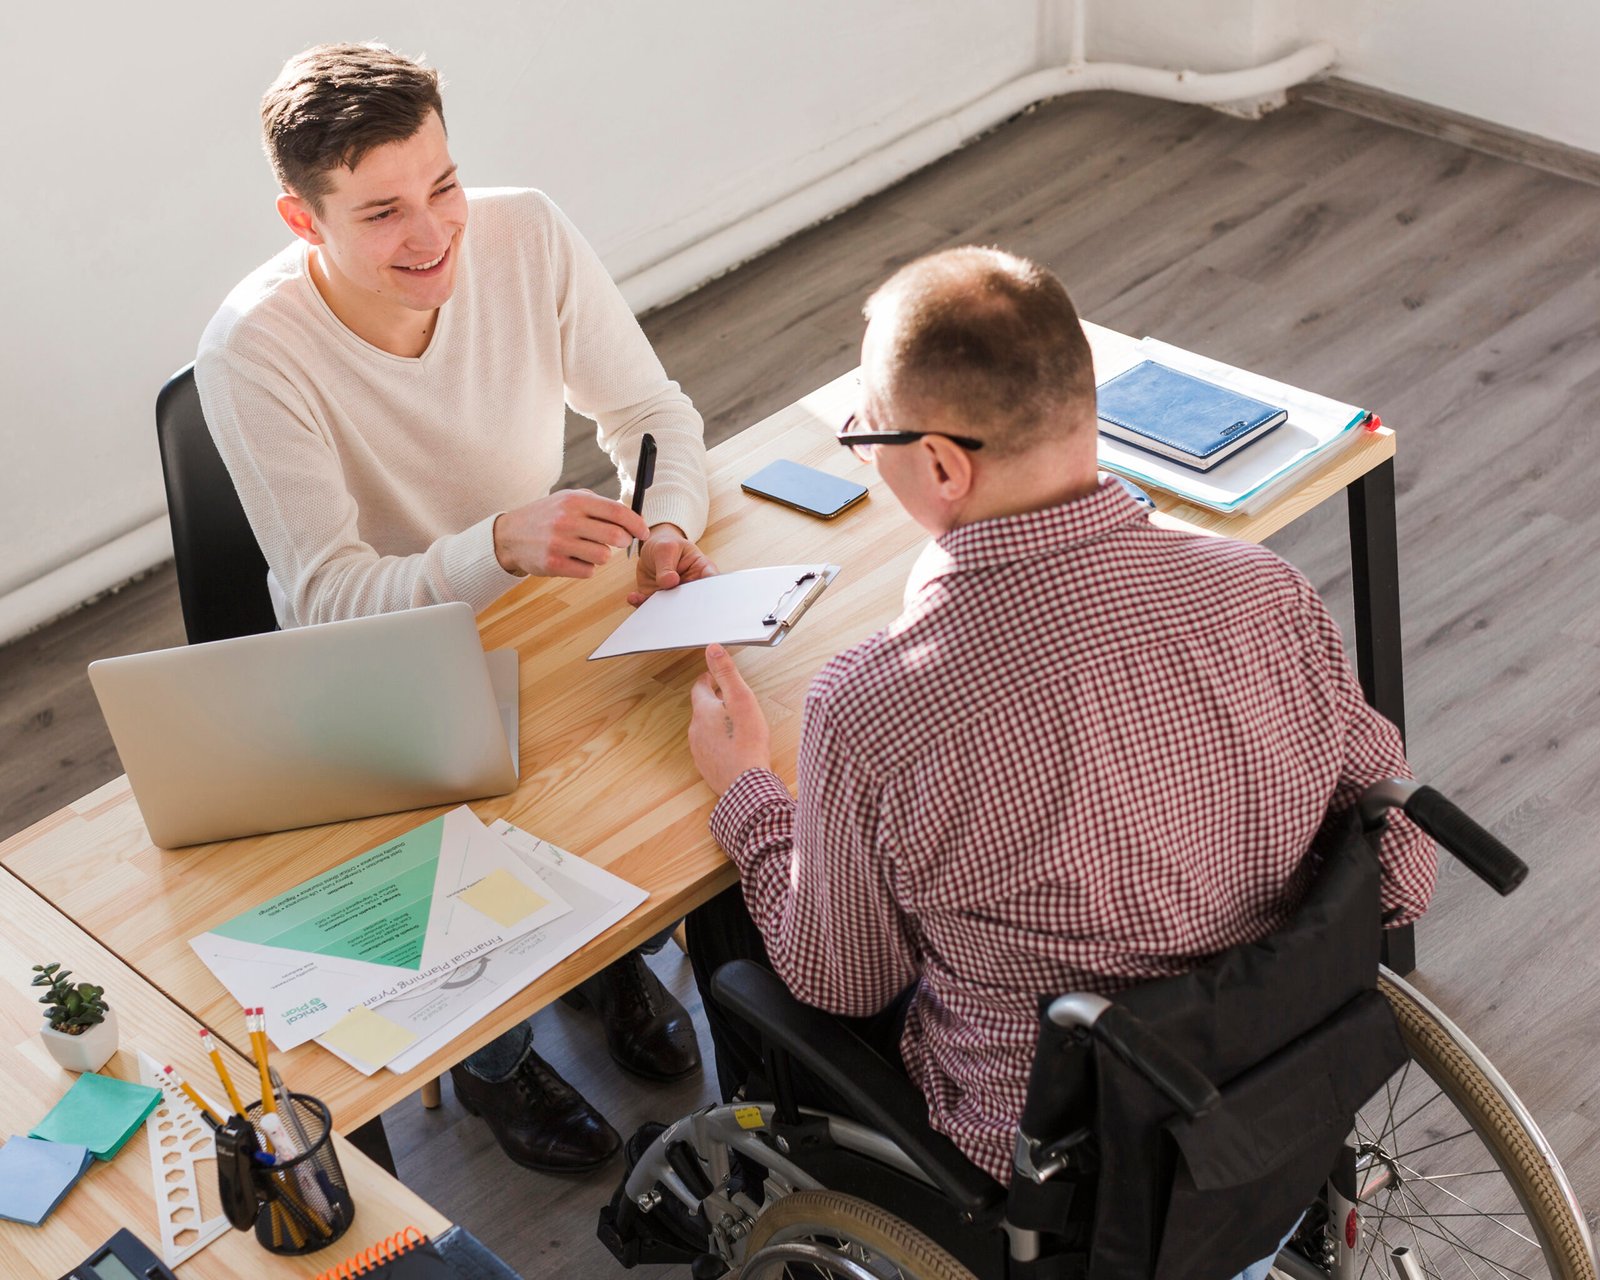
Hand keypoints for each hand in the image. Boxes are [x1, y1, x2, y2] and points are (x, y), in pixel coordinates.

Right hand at [493, 490, 649, 577]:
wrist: (510, 535)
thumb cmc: (547, 516)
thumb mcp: (569, 499)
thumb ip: (599, 505)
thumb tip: (633, 517)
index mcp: (575, 501)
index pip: (617, 511)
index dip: (637, 523)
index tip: (644, 532)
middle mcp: (567, 520)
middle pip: (615, 536)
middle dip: (624, 541)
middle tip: (620, 542)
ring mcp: (559, 543)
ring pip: (603, 556)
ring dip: (602, 556)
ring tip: (588, 549)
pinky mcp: (554, 564)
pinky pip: (588, 572)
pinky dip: (587, 568)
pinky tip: (574, 559)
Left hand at [629, 524, 717, 605]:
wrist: (651, 551)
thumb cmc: (666, 545)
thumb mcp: (666, 548)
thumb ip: (667, 565)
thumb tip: (670, 581)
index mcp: (702, 571)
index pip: (712, 583)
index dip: (711, 594)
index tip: (699, 597)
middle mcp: (691, 588)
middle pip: (694, 603)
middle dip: (684, 608)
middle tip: (670, 606)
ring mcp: (675, 597)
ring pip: (672, 610)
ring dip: (659, 609)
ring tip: (645, 598)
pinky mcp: (658, 602)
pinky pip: (651, 608)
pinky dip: (642, 604)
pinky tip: (634, 597)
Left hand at [689, 644, 771, 795]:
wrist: (746, 783)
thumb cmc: (747, 741)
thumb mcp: (741, 699)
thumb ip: (726, 673)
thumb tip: (712, 649)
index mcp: (703, 710)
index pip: (700, 687)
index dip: (708, 680)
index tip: (713, 677)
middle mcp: (696, 729)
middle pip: (702, 709)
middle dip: (714, 702)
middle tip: (728, 698)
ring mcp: (700, 750)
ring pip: (706, 730)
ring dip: (716, 724)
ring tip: (734, 723)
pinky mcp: (707, 767)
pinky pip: (711, 749)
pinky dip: (720, 744)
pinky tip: (734, 747)